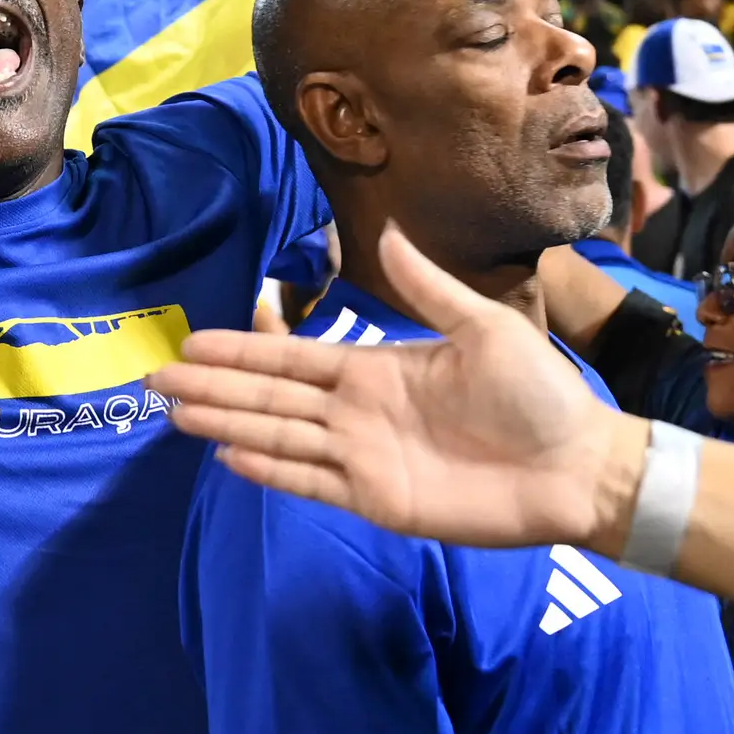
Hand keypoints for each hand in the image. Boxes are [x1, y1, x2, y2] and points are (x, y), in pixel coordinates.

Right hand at [151, 235, 645, 553]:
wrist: (577, 466)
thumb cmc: (539, 394)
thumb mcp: (484, 325)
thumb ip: (428, 288)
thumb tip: (385, 234)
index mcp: (379, 368)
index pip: (293, 357)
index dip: (244, 349)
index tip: (194, 340)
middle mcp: (359, 412)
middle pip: (271, 397)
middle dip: (216, 386)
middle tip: (156, 377)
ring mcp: (365, 458)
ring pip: (280, 437)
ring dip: (228, 425)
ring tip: (177, 412)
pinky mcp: (379, 500)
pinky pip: (311, 482)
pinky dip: (271, 470)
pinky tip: (230, 459)